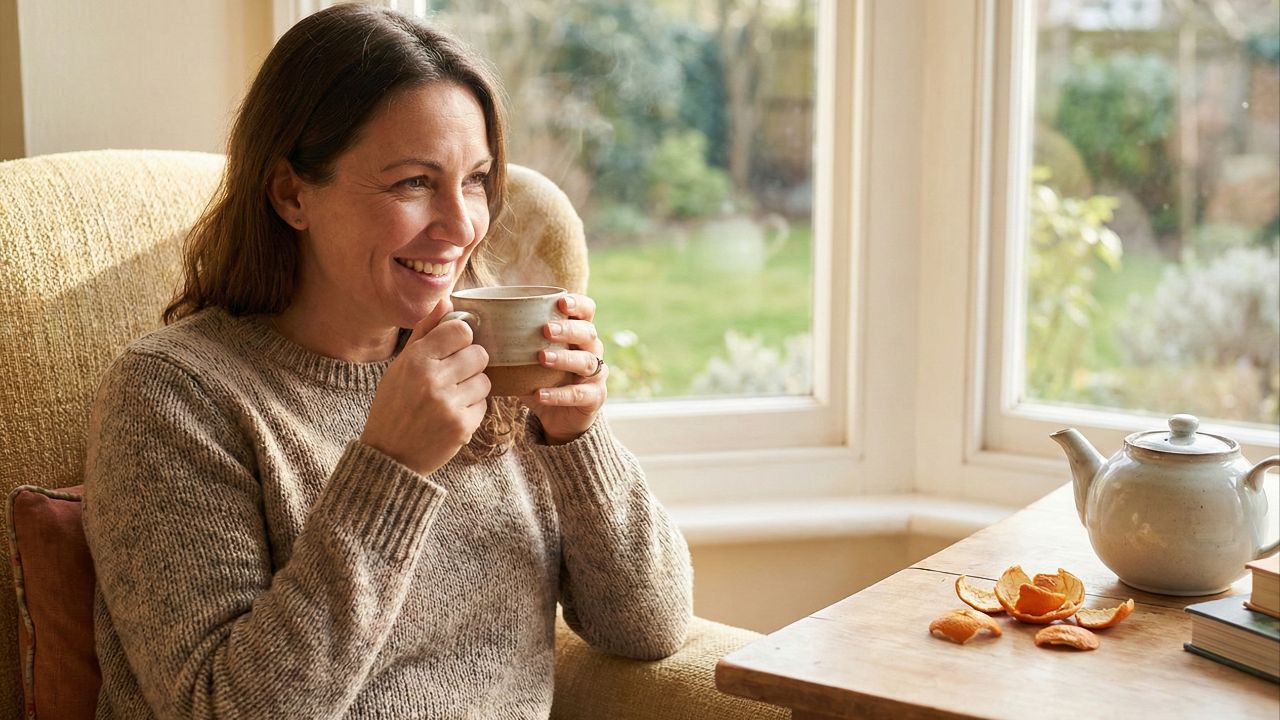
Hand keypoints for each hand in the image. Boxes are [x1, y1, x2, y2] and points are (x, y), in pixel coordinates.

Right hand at [360, 299, 490, 474]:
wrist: (389, 456)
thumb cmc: (394, 405)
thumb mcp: (400, 365)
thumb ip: (425, 331)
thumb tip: (447, 299)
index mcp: (415, 360)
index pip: (461, 330)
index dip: (461, 338)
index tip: (453, 348)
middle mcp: (432, 380)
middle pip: (479, 354)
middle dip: (470, 364)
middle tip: (453, 376)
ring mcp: (449, 404)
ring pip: (485, 380)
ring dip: (473, 387)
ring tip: (451, 397)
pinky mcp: (462, 426)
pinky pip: (483, 405)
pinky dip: (472, 409)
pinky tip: (452, 415)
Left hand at [523, 293, 606, 444]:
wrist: (559, 418)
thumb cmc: (541, 379)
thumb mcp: (528, 358)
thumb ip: (510, 341)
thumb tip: (469, 322)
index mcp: (578, 334)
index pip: (588, 311)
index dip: (578, 304)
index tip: (561, 302)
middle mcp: (591, 351)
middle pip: (588, 333)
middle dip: (568, 329)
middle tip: (545, 330)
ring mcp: (596, 376)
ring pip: (586, 362)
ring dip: (563, 358)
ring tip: (541, 358)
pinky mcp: (594, 399)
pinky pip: (579, 394)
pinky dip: (558, 394)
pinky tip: (539, 394)